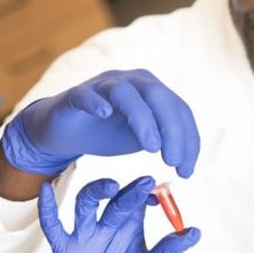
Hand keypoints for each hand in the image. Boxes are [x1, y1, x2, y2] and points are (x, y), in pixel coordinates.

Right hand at [2, 69, 199, 175]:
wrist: (65, 130)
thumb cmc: (107, 133)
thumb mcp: (141, 140)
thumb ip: (164, 143)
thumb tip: (187, 166)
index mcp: (153, 91)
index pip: (179, 110)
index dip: (188, 140)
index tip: (187, 171)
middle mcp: (132, 81)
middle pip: (158, 97)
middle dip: (172, 130)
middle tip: (173, 161)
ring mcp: (103, 85)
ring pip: (126, 94)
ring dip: (142, 119)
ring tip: (151, 148)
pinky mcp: (76, 94)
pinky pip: (85, 95)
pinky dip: (96, 101)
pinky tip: (105, 114)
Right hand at [39, 175, 200, 252]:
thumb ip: (171, 249)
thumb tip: (195, 232)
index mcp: (130, 227)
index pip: (136, 200)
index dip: (145, 193)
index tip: (158, 191)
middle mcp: (109, 227)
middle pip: (115, 200)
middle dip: (129, 191)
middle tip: (145, 184)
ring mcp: (87, 236)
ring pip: (86, 204)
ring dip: (96, 191)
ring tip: (110, 186)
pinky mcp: (67, 250)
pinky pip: (53, 226)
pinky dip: (47, 208)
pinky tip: (45, 191)